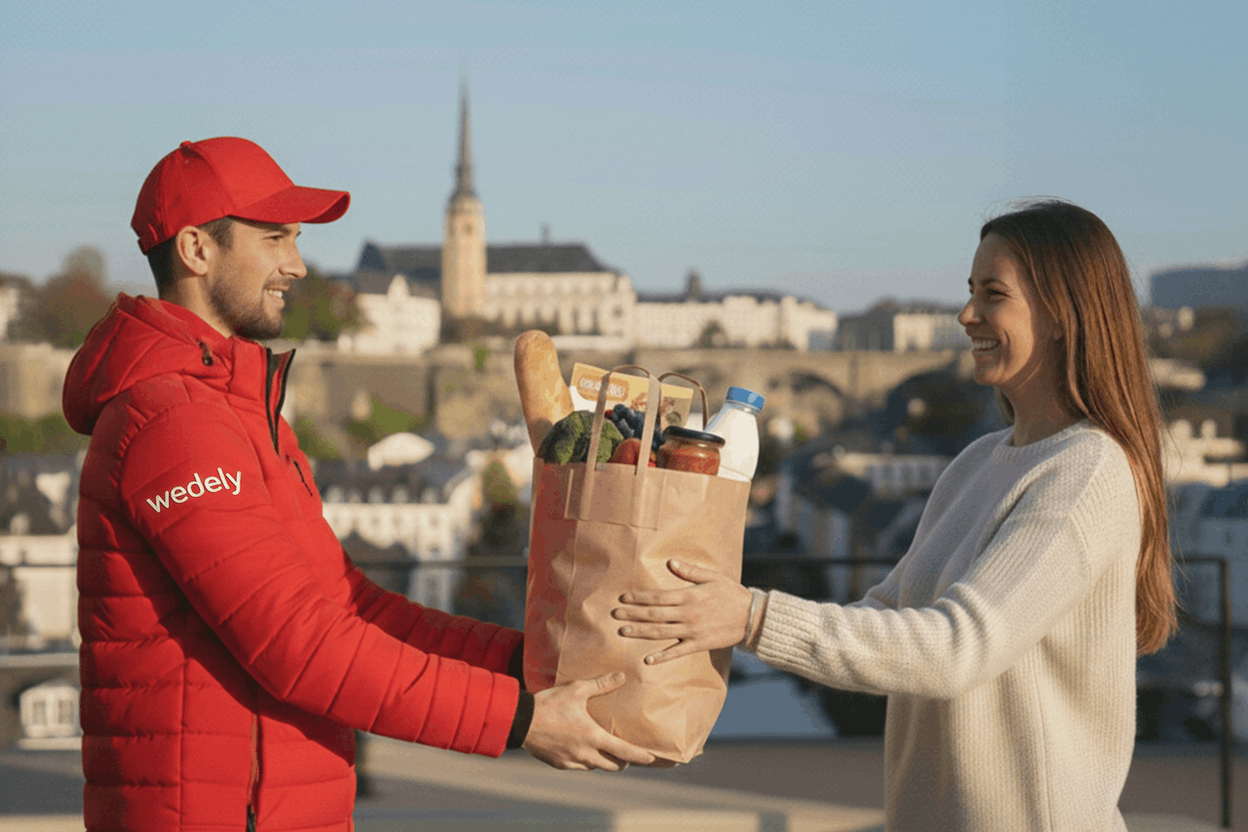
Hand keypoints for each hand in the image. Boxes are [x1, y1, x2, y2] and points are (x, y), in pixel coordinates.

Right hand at [523, 672, 656, 770]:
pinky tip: (583, 752)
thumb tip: (621, 676)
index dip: (642, 756)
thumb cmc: (549, 704)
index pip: (625, 752)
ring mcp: (571, 761)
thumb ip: (601, 684)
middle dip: (624, 761)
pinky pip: (578, 766)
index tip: (654, 758)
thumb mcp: (576, 690)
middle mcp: (585, 754)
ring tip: (607, 751)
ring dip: (604, 761)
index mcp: (593, 738)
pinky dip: (586, 761)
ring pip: (595, 767)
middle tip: (630, 754)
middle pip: (613, 765)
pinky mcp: (558, 764)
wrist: (520, 721)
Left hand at [612, 560, 751, 664]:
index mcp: (689, 597)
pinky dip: (662, 657)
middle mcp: (687, 615)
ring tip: (623, 632)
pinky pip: (677, 652)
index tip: (623, 598)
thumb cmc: (732, 594)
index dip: (639, 598)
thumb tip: (670, 563)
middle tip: (615, 615)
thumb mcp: (713, 577)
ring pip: (660, 633)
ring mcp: (692, 631)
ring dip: (640, 632)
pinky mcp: (698, 644)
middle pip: (654, 615)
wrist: (752, 617)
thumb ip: (690, 572)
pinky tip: (648, 660)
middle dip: (633, 614)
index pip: (657, 597)